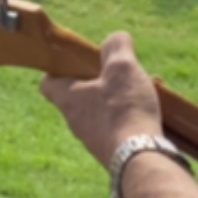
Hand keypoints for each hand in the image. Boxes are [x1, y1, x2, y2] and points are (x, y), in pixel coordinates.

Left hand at [40, 32, 161, 169]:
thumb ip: (116, 47)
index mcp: (68, 98)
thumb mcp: (122, 67)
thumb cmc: (125, 110)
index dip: (57, 68)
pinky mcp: (110, 151)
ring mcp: (92, 139)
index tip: (76, 61)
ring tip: (144, 90)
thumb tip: (115, 38)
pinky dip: (129, 116)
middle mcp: (75, 121)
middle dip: (101, 81)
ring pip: (100, 110)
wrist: (139, 159)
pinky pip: (116, 127)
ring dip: (119, 98)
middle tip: (121, 73)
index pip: (47, 82)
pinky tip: (150, 111)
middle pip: (79, 95)